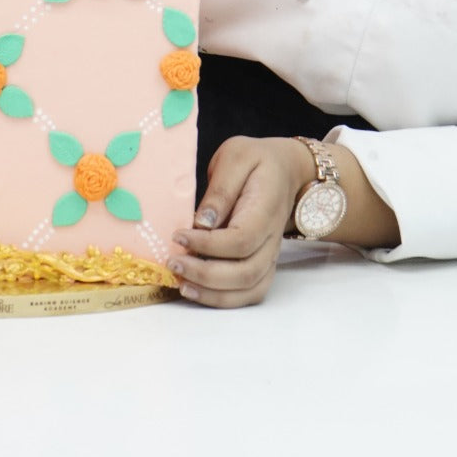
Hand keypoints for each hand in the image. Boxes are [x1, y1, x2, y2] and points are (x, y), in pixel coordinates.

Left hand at [167, 135, 313, 308]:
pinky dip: (222, 299)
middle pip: (245, 272)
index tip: (178, 235)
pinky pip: (249, 294)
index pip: (241, 239)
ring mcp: (270, 255)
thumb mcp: (236, 157)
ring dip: (212, 293)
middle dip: (204, 274)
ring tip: (179, 281)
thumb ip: (221, 189)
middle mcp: (272, 238)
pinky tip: (195, 290)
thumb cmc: (256, 160)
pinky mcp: (263, 265)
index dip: (208, 244)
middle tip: (172, 262)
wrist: (284, 171)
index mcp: (266, 208)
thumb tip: (202, 222)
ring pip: (248, 289)